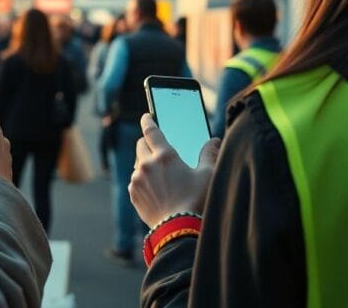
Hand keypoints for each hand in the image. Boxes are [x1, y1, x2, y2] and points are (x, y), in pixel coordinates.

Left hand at [129, 113, 220, 227]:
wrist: (178, 230)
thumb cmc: (196, 201)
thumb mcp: (207, 175)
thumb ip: (209, 154)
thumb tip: (214, 141)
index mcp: (165, 155)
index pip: (151, 130)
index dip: (149, 120)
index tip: (147, 116)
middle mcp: (147, 164)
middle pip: (141, 145)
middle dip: (147, 142)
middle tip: (156, 146)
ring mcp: (137, 180)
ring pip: (137, 163)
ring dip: (145, 163)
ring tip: (159, 171)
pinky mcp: (133, 194)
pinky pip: (135, 180)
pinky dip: (143, 179)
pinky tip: (155, 187)